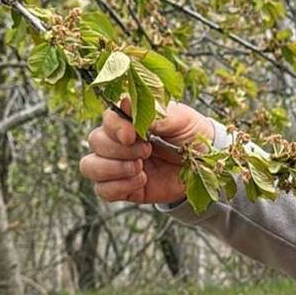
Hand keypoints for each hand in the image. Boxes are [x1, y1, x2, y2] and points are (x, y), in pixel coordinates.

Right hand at [80, 96, 215, 205]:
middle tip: (147, 151)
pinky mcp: (123, 187)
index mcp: (129, 120)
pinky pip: (103, 190)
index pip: (106, 119)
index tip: (132, 135)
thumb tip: (125, 104)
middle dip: (119, 149)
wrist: (206, 167)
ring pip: (89, 166)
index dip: (114, 128)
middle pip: (95, 141)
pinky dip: (119, 187)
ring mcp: (118, 165)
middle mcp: (118, 141)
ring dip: (114, 168)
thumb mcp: (179, 119)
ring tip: (140, 168)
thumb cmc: (191, 135)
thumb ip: (153, 112)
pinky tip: (142, 181)